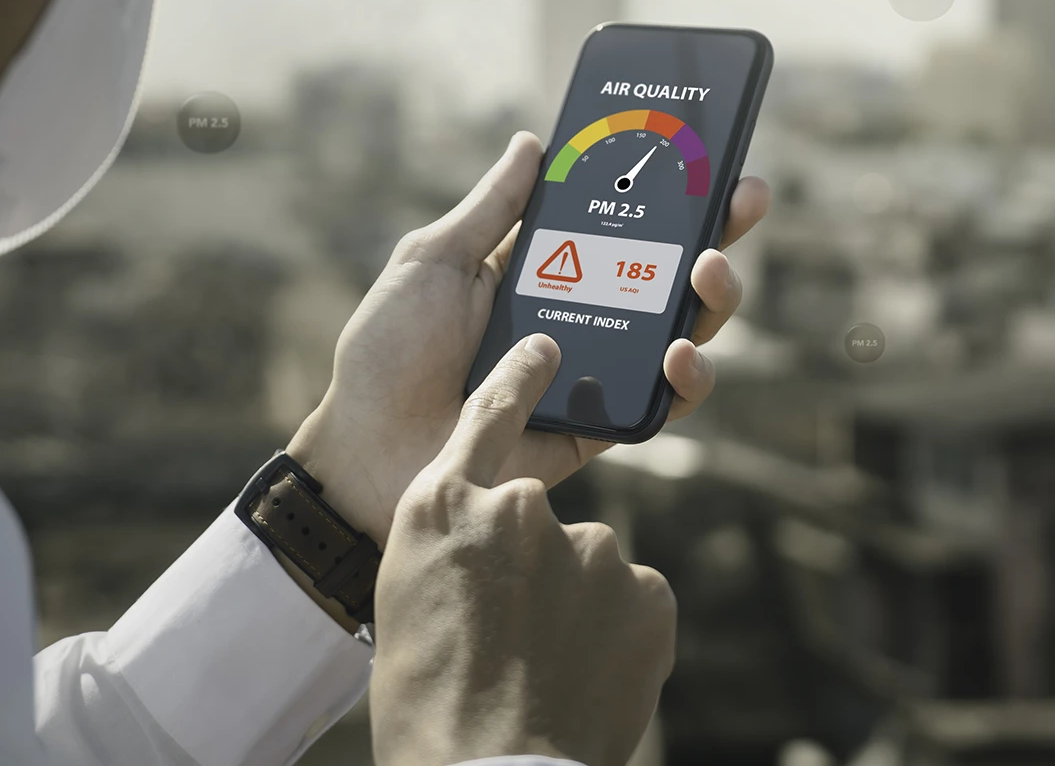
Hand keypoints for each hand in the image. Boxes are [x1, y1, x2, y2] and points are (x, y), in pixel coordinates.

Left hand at [285, 131, 770, 547]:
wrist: (364, 455)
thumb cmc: (386, 355)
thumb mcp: (434, 261)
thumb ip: (491, 208)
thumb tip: (534, 142)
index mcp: (545, 269)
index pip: (622, 222)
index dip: (669, 190)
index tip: (707, 153)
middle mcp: (581, 316)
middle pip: (669, 271)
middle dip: (717, 232)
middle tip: (742, 199)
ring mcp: (594, 372)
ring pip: (682, 332)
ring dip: (714, 299)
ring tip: (710, 271)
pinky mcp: (598, 426)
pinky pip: (661, 403)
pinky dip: (684, 378)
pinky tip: (681, 351)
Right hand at [370, 333, 674, 765]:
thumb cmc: (428, 704)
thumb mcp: (407, 602)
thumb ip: (457, 548)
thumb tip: (496, 550)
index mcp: (441, 507)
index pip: (487, 416)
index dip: (519, 379)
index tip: (546, 350)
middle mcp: (520, 508)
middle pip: (542, 524)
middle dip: (536, 574)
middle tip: (512, 643)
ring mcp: (591, 546)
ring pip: (591, 568)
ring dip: (575, 610)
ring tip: (542, 674)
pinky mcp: (647, 591)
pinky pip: (633, 602)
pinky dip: (616, 635)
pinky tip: (585, 679)